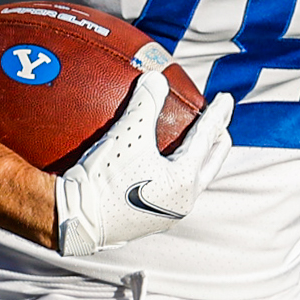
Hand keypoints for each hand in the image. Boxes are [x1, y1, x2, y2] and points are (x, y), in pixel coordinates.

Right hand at [52, 75, 235, 257]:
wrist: (74, 221)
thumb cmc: (103, 178)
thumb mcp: (126, 133)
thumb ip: (145, 103)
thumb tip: (157, 77)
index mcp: (183, 180)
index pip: (207, 138)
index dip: (217, 115)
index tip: (226, 98)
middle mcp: (182, 201)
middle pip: (210, 165)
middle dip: (217, 142)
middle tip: (220, 124)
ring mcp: (167, 215)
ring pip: (193, 181)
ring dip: (198, 160)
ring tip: (197, 145)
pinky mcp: (149, 222)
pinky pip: (171, 190)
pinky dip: (175, 172)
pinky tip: (161, 167)